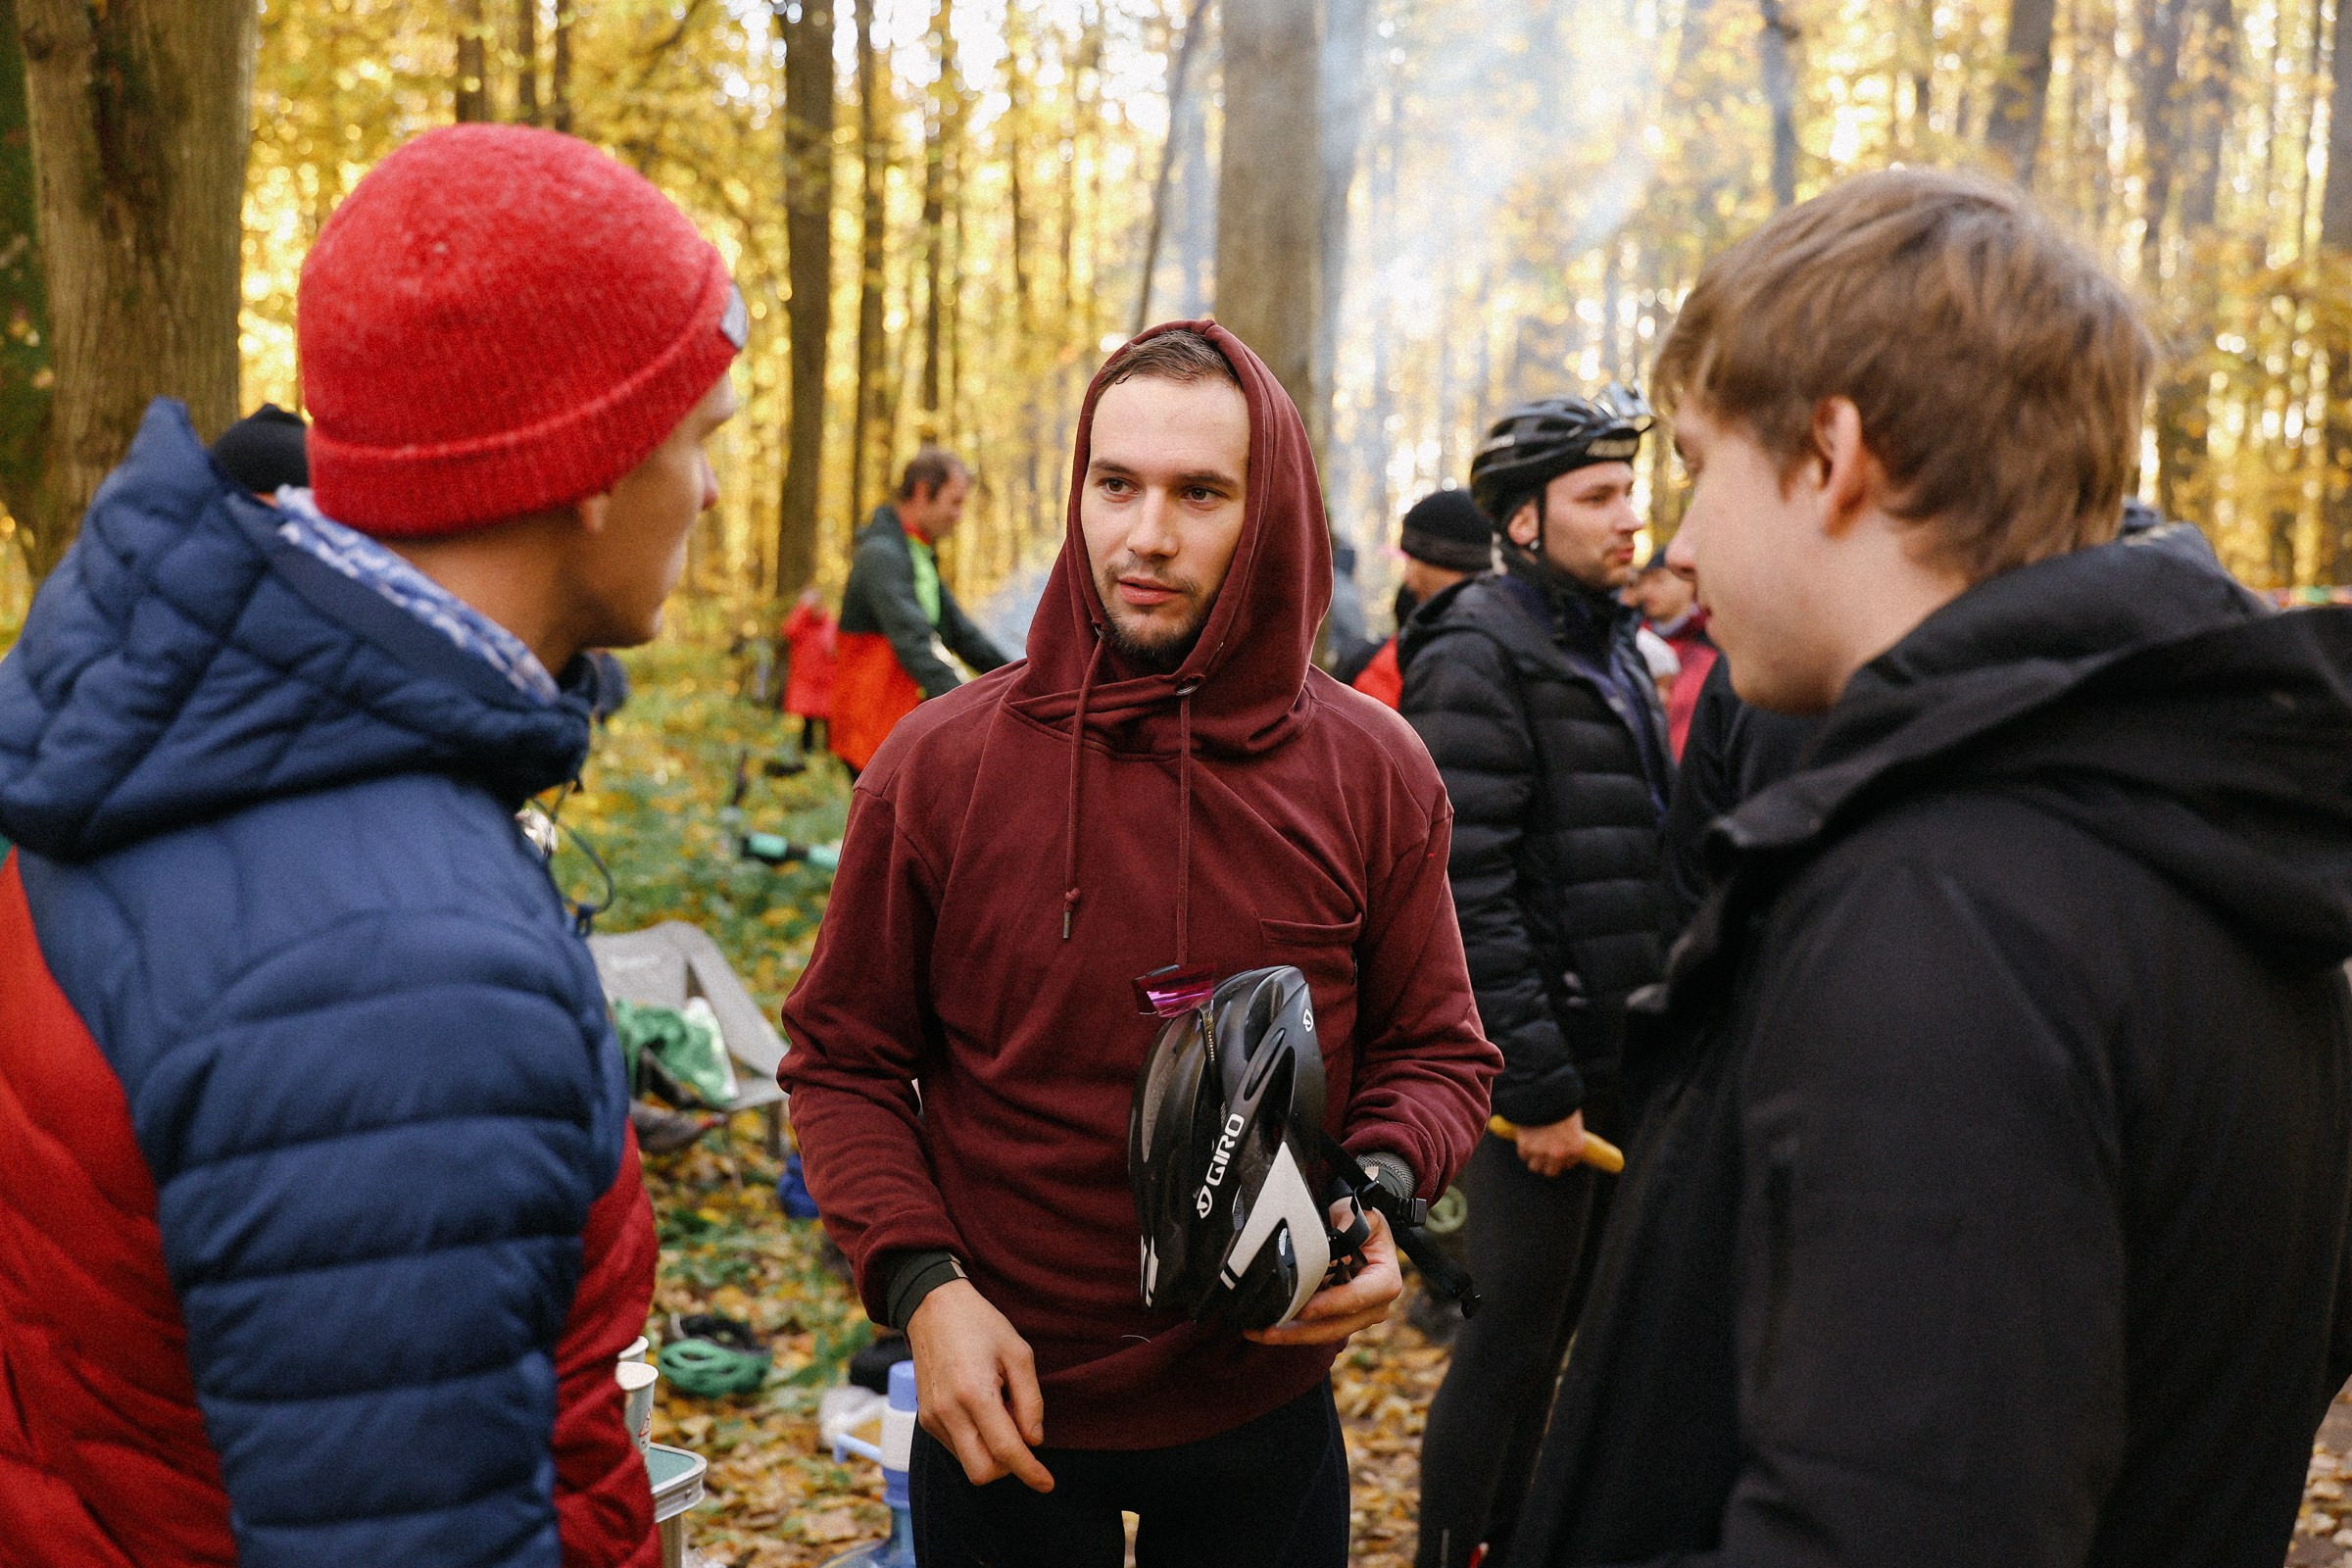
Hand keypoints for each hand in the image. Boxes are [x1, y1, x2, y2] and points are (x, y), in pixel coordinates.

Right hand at [906, 1280, 1054, 1491]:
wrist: (933, 1307)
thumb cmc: (980, 1324)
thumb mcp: (1019, 1353)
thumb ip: (1031, 1401)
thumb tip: (1034, 1441)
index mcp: (974, 1394)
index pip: (1006, 1451)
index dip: (1030, 1471)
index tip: (1047, 1483)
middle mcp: (948, 1412)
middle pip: (981, 1473)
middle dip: (1008, 1467)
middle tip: (1021, 1433)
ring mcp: (932, 1417)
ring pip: (968, 1463)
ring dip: (991, 1451)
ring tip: (1000, 1408)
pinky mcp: (926, 1418)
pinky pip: (956, 1447)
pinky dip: (976, 1441)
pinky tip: (983, 1410)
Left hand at [1245, 1205, 1403, 1346]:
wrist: (1363, 1230)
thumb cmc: (1364, 1223)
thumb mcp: (1362, 1216)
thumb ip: (1349, 1223)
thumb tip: (1331, 1235)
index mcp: (1385, 1282)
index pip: (1356, 1298)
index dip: (1328, 1306)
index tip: (1302, 1310)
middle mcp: (1375, 1307)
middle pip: (1336, 1326)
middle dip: (1301, 1332)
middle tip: (1269, 1331)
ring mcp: (1357, 1317)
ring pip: (1322, 1333)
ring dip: (1291, 1335)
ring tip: (1260, 1332)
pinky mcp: (1340, 1319)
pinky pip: (1315, 1329)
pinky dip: (1293, 1329)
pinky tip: (1267, 1328)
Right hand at [1514, 1110, 1585, 1177]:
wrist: (1545, 1093)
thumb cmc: (1562, 1103)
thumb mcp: (1573, 1121)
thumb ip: (1569, 1136)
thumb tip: (1562, 1142)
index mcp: (1576, 1148)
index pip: (1569, 1164)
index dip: (1563, 1158)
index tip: (1558, 1151)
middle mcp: (1560, 1154)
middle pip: (1551, 1172)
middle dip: (1548, 1164)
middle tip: (1544, 1154)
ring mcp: (1542, 1152)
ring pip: (1535, 1167)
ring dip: (1535, 1159)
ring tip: (1534, 1147)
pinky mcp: (1526, 1146)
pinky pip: (1523, 1155)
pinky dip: (1524, 1148)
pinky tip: (1527, 1138)